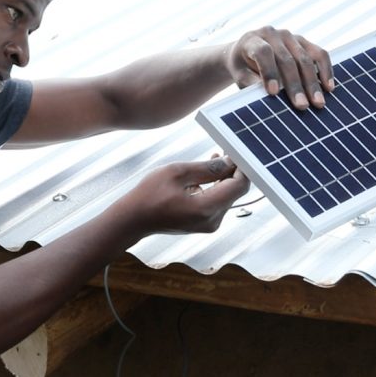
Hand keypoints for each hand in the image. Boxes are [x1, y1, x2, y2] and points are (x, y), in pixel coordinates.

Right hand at [115, 155, 249, 235]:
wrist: (133, 219)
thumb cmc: (149, 195)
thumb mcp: (177, 173)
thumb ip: (206, 168)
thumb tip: (228, 162)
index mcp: (205, 208)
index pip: (239, 186)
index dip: (241, 167)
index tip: (236, 152)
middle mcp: (212, 220)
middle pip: (235, 192)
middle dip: (232, 170)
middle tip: (224, 151)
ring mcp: (209, 225)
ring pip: (227, 197)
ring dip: (223, 178)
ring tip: (213, 159)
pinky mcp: (204, 224)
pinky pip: (218, 203)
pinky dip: (215, 188)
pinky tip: (205, 176)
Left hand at [229, 26, 333, 109]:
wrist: (245, 51)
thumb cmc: (242, 67)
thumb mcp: (240, 75)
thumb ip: (251, 84)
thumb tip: (268, 99)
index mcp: (252, 40)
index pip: (263, 53)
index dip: (269, 72)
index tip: (273, 93)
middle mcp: (272, 34)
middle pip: (287, 59)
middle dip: (295, 85)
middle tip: (302, 106)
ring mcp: (289, 36)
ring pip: (305, 58)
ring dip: (313, 82)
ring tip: (318, 102)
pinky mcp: (303, 41)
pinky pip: (319, 54)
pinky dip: (326, 70)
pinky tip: (329, 88)